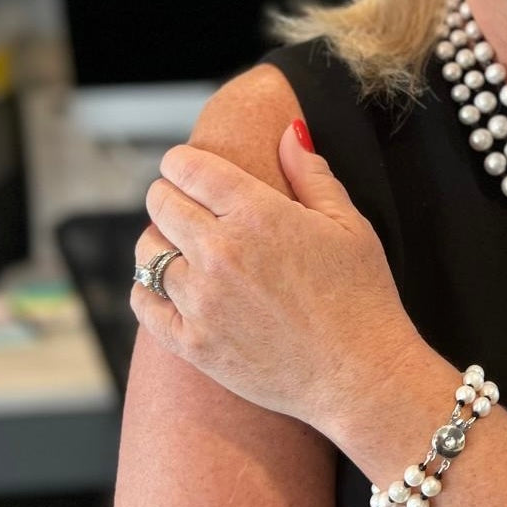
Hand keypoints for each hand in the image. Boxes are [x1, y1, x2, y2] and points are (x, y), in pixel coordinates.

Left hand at [131, 122, 419, 432]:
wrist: (359, 374)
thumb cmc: (362, 295)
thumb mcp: (348, 223)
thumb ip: (311, 173)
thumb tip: (287, 132)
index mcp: (258, 214)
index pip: (189, 167)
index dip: (182, 160)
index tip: (187, 165)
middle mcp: (221, 252)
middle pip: (161, 203)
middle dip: (170, 194)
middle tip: (187, 203)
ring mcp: (202, 301)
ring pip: (147, 250)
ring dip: (159, 240)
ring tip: (182, 245)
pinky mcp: (192, 343)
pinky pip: (143, 303)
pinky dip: (148, 288)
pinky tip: (170, 286)